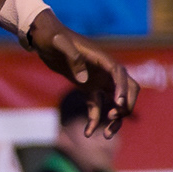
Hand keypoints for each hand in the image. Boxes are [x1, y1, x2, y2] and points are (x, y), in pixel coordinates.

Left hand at [28, 13, 137, 135]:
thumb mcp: (58, 43)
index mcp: (101, 58)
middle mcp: (104, 70)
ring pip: (116, 101)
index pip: (119, 73)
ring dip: (116, 118)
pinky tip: (87, 133)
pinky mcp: (88, 87)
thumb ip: (71, 57)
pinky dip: (95, 120)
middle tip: (113, 117)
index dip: (122, 88)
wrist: (44, 38)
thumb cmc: (52, 37)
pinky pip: (97, 106)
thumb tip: (83, 79)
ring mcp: (98, 80)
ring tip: (106, 135)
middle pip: (128, 88)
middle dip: (126, 104)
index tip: (118, 104)